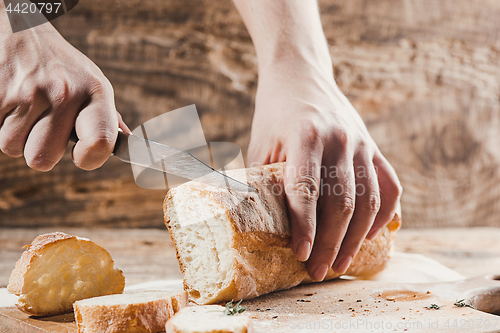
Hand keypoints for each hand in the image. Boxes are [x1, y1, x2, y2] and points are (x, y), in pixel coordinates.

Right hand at [0, 15, 127, 170]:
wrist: (22, 28)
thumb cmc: (63, 66)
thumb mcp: (93, 82)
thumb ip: (106, 116)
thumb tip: (125, 142)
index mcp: (95, 92)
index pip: (100, 142)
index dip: (90, 159)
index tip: (81, 155)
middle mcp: (63, 93)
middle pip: (42, 159)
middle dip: (40, 150)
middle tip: (44, 127)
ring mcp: (27, 93)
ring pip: (13, 148)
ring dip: (17, 136)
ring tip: (27, 110)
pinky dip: (0, 123)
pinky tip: (12, 103)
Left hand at [248, 62, 401, 280]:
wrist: (301, 75)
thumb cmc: (274, 113)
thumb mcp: (261, 142)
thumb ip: (262, 179)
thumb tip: (258, 225)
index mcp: (306, 136)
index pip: (307, 191)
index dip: (305, 227)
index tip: (301, 256)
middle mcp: (340, 139)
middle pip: (341, 203)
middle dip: (330, 243)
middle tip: (318, 271)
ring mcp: (363, 142)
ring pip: (368, 201)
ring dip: (355, 238)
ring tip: (340, 263)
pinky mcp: (374, 146)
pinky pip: (389, 186)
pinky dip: (383, 215)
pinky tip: (369, 236)